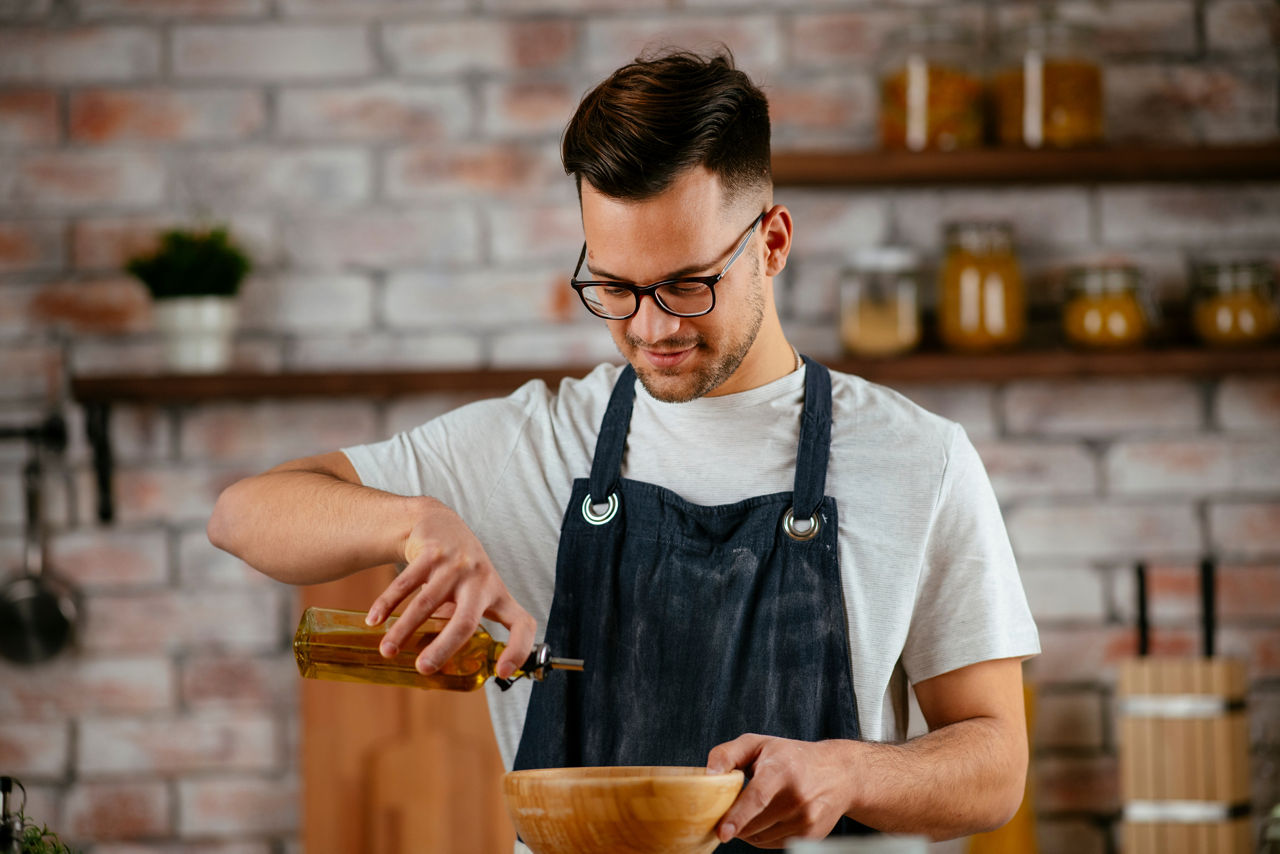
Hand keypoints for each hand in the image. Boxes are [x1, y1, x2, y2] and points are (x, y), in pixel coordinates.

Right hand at [364, 499, 535, 679]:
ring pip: (427, 603)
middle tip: (424, 668)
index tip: (502, 671)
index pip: (521, 623)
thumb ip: (466, 622)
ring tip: (388, 651)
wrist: (439, 523)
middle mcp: (481, 580)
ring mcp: (456, 565)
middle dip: (444, 647)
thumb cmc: (460, 571)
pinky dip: (387, 604)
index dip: (518, 649)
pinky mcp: (432, 553)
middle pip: (465, 621)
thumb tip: (446, 667)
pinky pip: (405, 584)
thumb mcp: (475, 592)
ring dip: (404, 629)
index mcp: (497, 595)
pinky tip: (375, 620)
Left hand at [707, 734, 855, 847]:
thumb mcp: (759, 743)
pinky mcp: (811, 835)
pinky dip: (763, 835)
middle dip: (736, 822)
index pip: (757, 797)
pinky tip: (768, 817)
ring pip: (761, 837)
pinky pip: (774, 843)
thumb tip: (708, 774)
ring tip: (753, 809)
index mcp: (782, 770)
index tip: (722, 832)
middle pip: (755, 823)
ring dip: (748, 829)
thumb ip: (727, 754)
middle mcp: (797, 796)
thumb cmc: (792, 756)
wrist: (839, 773)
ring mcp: (806, 819)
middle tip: (729, 810)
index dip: (738, 817)